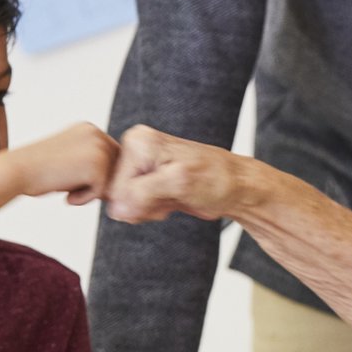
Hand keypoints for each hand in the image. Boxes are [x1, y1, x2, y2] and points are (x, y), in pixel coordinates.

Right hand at [9, 123, 119, 204]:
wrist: (15, 170)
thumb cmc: (36, 169)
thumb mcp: (67, 156)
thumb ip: (89, 160)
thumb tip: (117, 182)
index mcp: (89, 128)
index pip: (110, 156)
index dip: (96, 174)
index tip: (71, 178)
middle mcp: (97, 134)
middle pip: (114, 169)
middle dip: (96, 182)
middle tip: (67, 184)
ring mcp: (99, 149)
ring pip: (108, 182)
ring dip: (89, 191)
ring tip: (64, 186)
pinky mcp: (98, 167)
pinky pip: (100, 193)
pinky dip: (83, 199)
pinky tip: (65, 193)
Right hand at [105, 125, 243, 223]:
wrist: (237, 187)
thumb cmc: (217, 179)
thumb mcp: (179, 183)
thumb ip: (143, 193)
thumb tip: (117, 208)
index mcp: (138, 142)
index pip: (114, 185)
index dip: (138, 199)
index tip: (164, 193)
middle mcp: (136, 150)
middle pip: (117, 195)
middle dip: (143, 205)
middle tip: (171, 196)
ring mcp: (141, 166)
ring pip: (126, 204)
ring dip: (149, 209)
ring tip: (174, 197)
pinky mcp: (148, 181)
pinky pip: (136, 206)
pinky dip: (153, 210)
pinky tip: (172, 200)